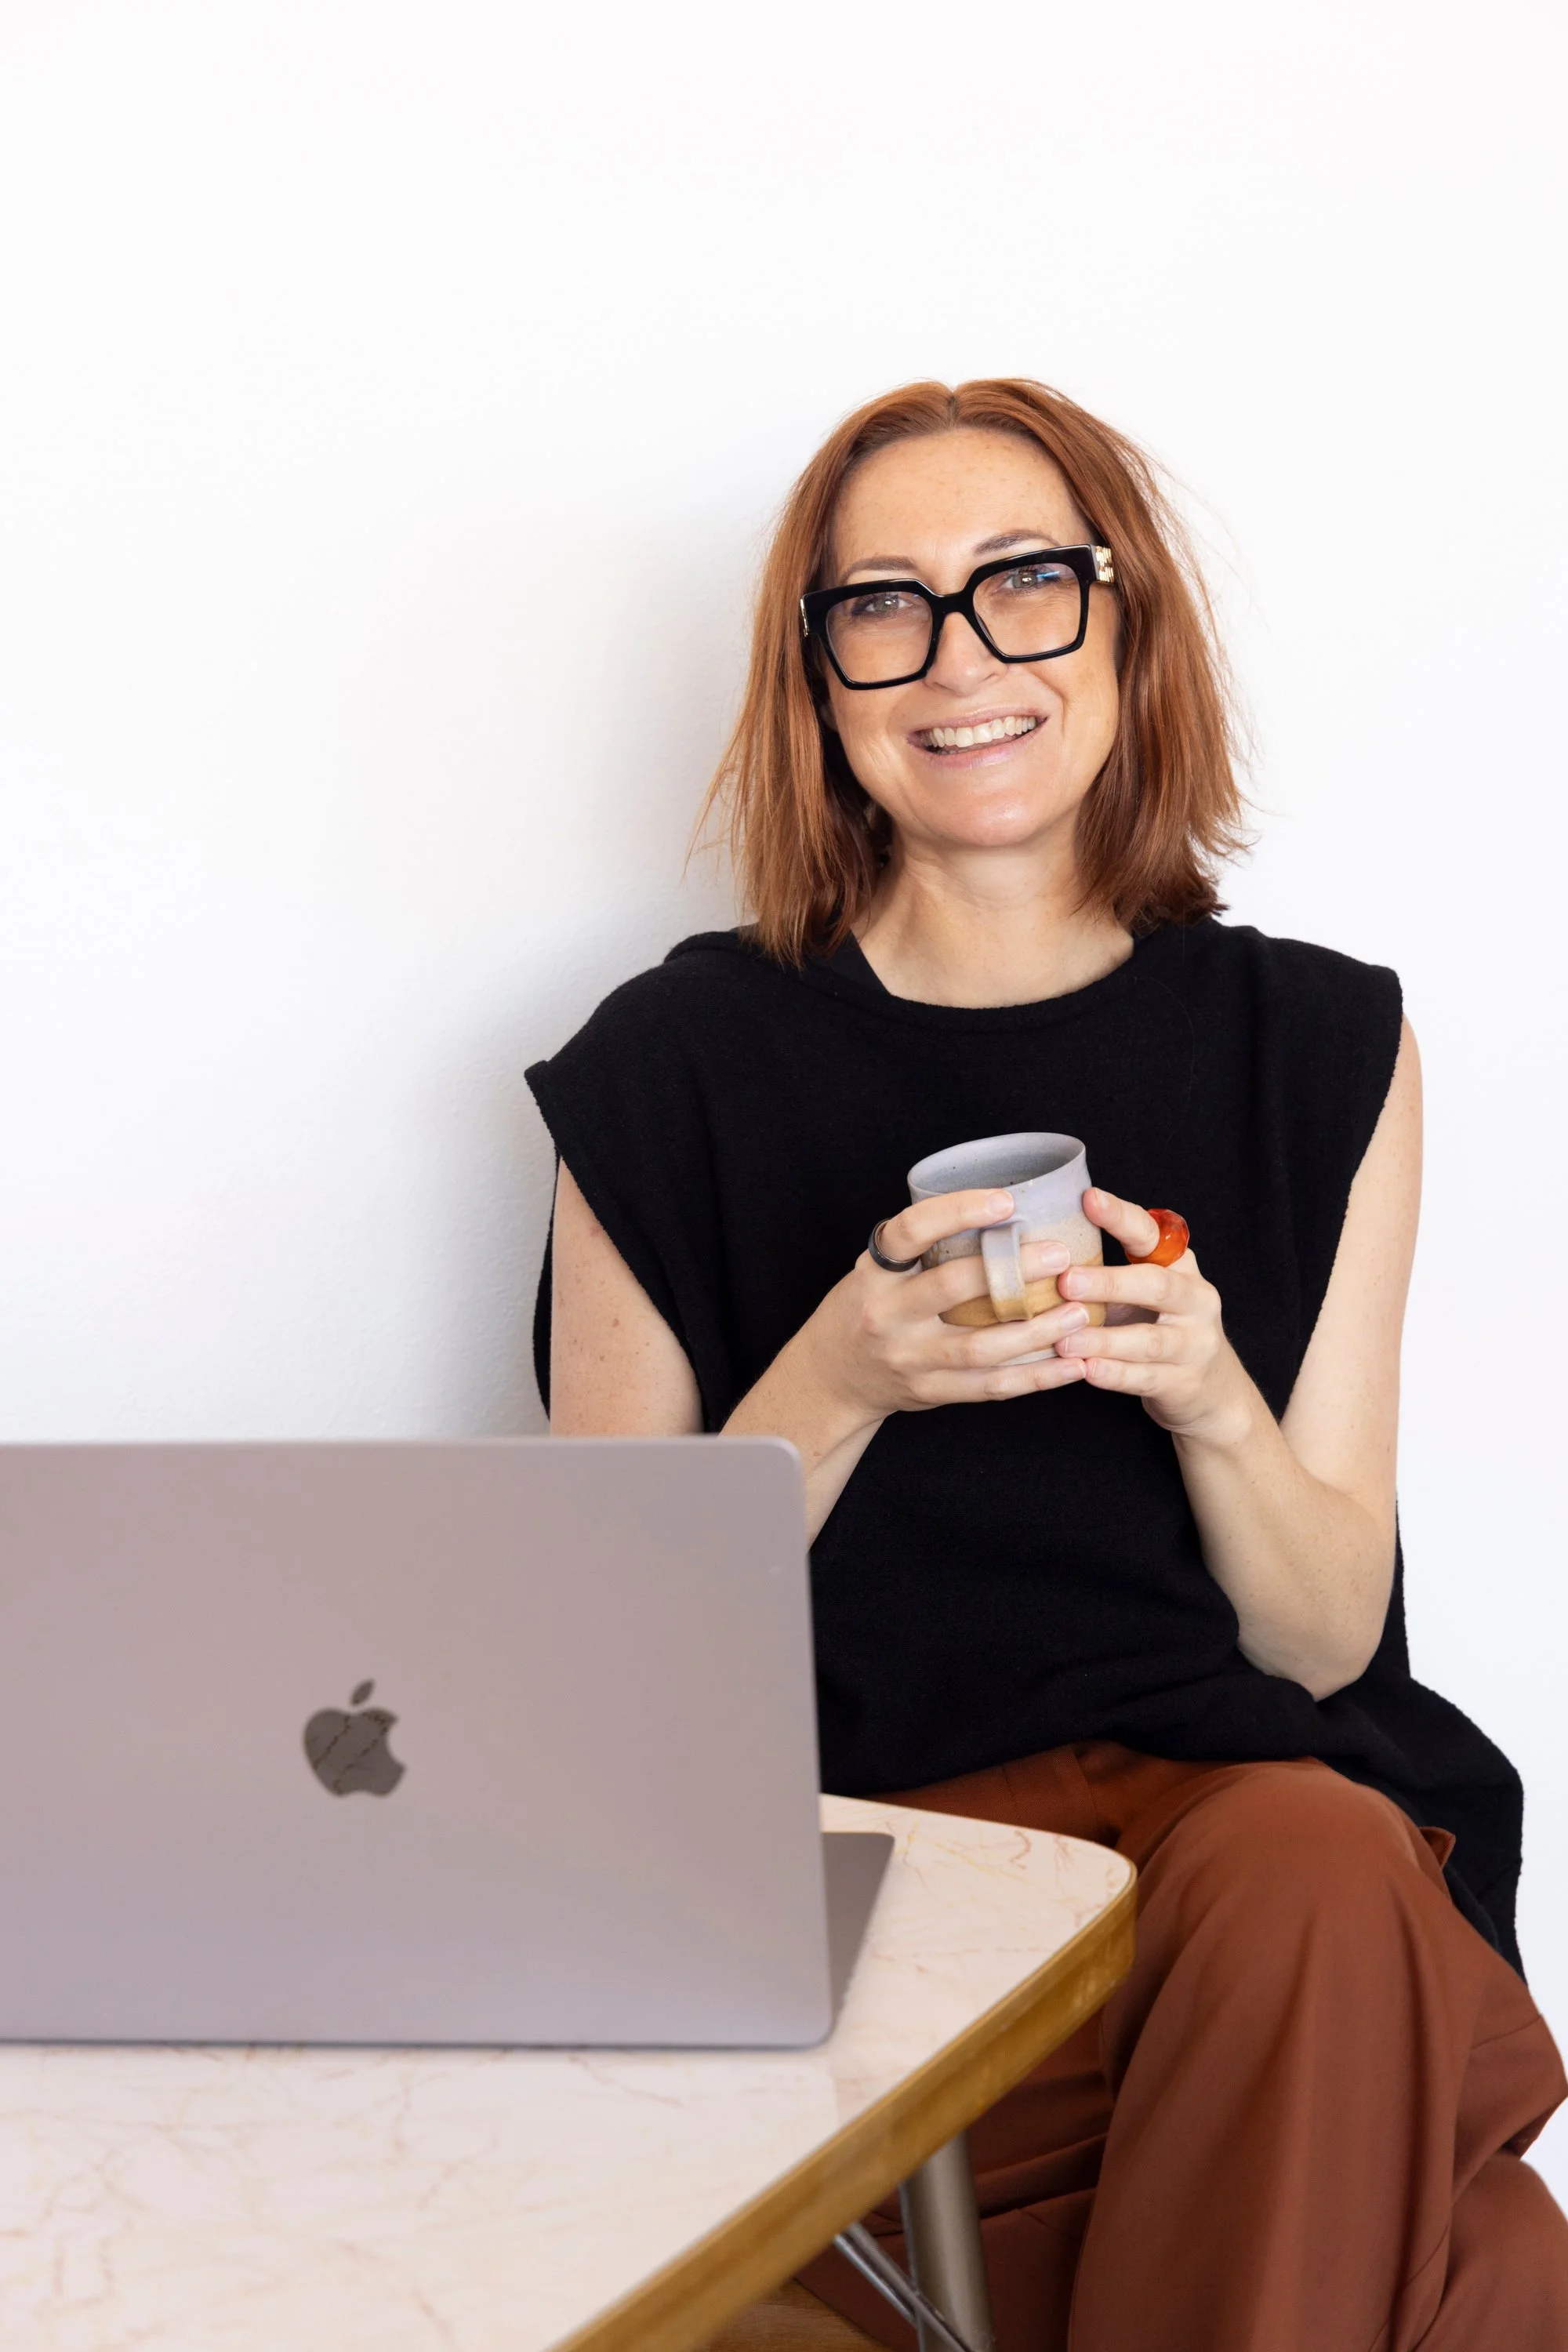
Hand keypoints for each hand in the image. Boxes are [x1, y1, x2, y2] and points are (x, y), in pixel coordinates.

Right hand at [799, 1188, 1093, 1426]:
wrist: (833, 1377)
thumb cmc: (867, 1309)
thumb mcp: (877, 1271)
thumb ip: (922, 1250)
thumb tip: (1000, 1213)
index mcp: (875, 1274)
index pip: (910, 1231)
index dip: (957, 1211)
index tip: (1006, 1201)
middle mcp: (887, 1315)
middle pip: (952, 1288)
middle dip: (1013, 1271)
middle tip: (1061, 1257)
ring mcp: (908, 1358)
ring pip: (980, 1347)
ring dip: (1037, 1331)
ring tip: (1080, 1313)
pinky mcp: (929, 1392)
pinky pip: (990, 1387)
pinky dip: (1036, 1378)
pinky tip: (1070, 1366)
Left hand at [1054, 1188, 1250, 1445]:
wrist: (1211, 1389)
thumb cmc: (1159, 1327)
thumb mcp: (1141, 1293)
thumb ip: (1104, 1273)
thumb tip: (1036, 1254)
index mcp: (1179, 1266)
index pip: (1151, 1234)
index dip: (1121, 1216)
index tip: (1088, 1198)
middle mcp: (1194, 1299)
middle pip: (1155, 1285)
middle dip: (1109, 1282)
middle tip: (1066, 1281)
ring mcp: (1194, 1343)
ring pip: (1148, 1339)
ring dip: (1103, 1339)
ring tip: (1064, 1339)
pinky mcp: (1184, 1382)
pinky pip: (1145, 1378)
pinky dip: (1114, 1375)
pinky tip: (1086, 1371)